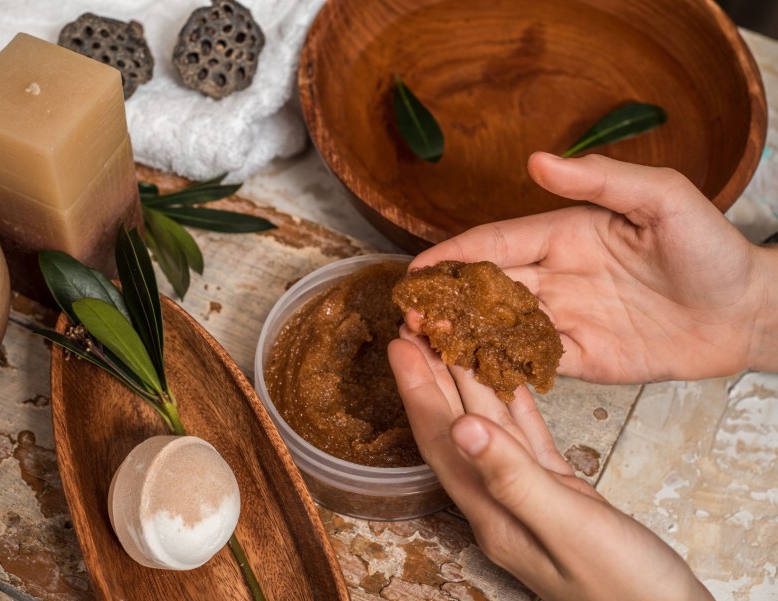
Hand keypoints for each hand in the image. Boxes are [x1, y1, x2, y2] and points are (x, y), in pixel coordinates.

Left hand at [387, 327, 713, 600]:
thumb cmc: (625, 587)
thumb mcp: (569, 527)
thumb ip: (514, 478)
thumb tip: (462, 428)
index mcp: (492, 511)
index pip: (441, 438)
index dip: (417, 389)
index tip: (401, 343)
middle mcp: (500, 501)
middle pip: (455, 426)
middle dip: (432, 375)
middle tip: (417, 324)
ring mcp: (529, 497)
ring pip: (490, 426)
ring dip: (468, 381)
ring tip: (454, 337)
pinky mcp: (561, 493)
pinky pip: (527, 438)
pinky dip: (516, 405)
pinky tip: (510, 380)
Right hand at [406, 152, 774, 382]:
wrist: (746, 313)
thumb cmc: (710, 248)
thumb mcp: (662, 199)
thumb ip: (600, 179)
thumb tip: (537, 161)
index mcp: (566, 234)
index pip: (497, 244)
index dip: (455, 254)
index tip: (418, 267)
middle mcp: (557, 275)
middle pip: (488, 287)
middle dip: (447, 298)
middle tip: (409, 312)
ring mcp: (567, 318)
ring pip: (500, 326)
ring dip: (462, 333)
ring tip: (424, 341)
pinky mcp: (581, 357)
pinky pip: (530, 361)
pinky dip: (497, 364)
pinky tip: (467, 369)